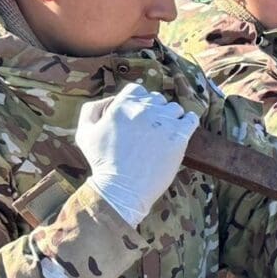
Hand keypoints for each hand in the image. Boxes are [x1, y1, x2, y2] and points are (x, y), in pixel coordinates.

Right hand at [76, 83, 198, 226]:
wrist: (121, 188)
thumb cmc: (102, 162)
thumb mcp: (85, 132)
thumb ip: (92, 110)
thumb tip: (110, 99)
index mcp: (123, 104)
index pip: (137, 89)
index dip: (138, 101)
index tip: (137, 115)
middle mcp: (145, 109)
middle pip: (157, 99)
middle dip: (153, 111)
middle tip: (148, 129)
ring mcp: (164, 122)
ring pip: (174, 109)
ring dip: (170, 118)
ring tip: (162, 135)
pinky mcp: (179, 137)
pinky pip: (191, 119)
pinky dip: (188, 122)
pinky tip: (181, 132)